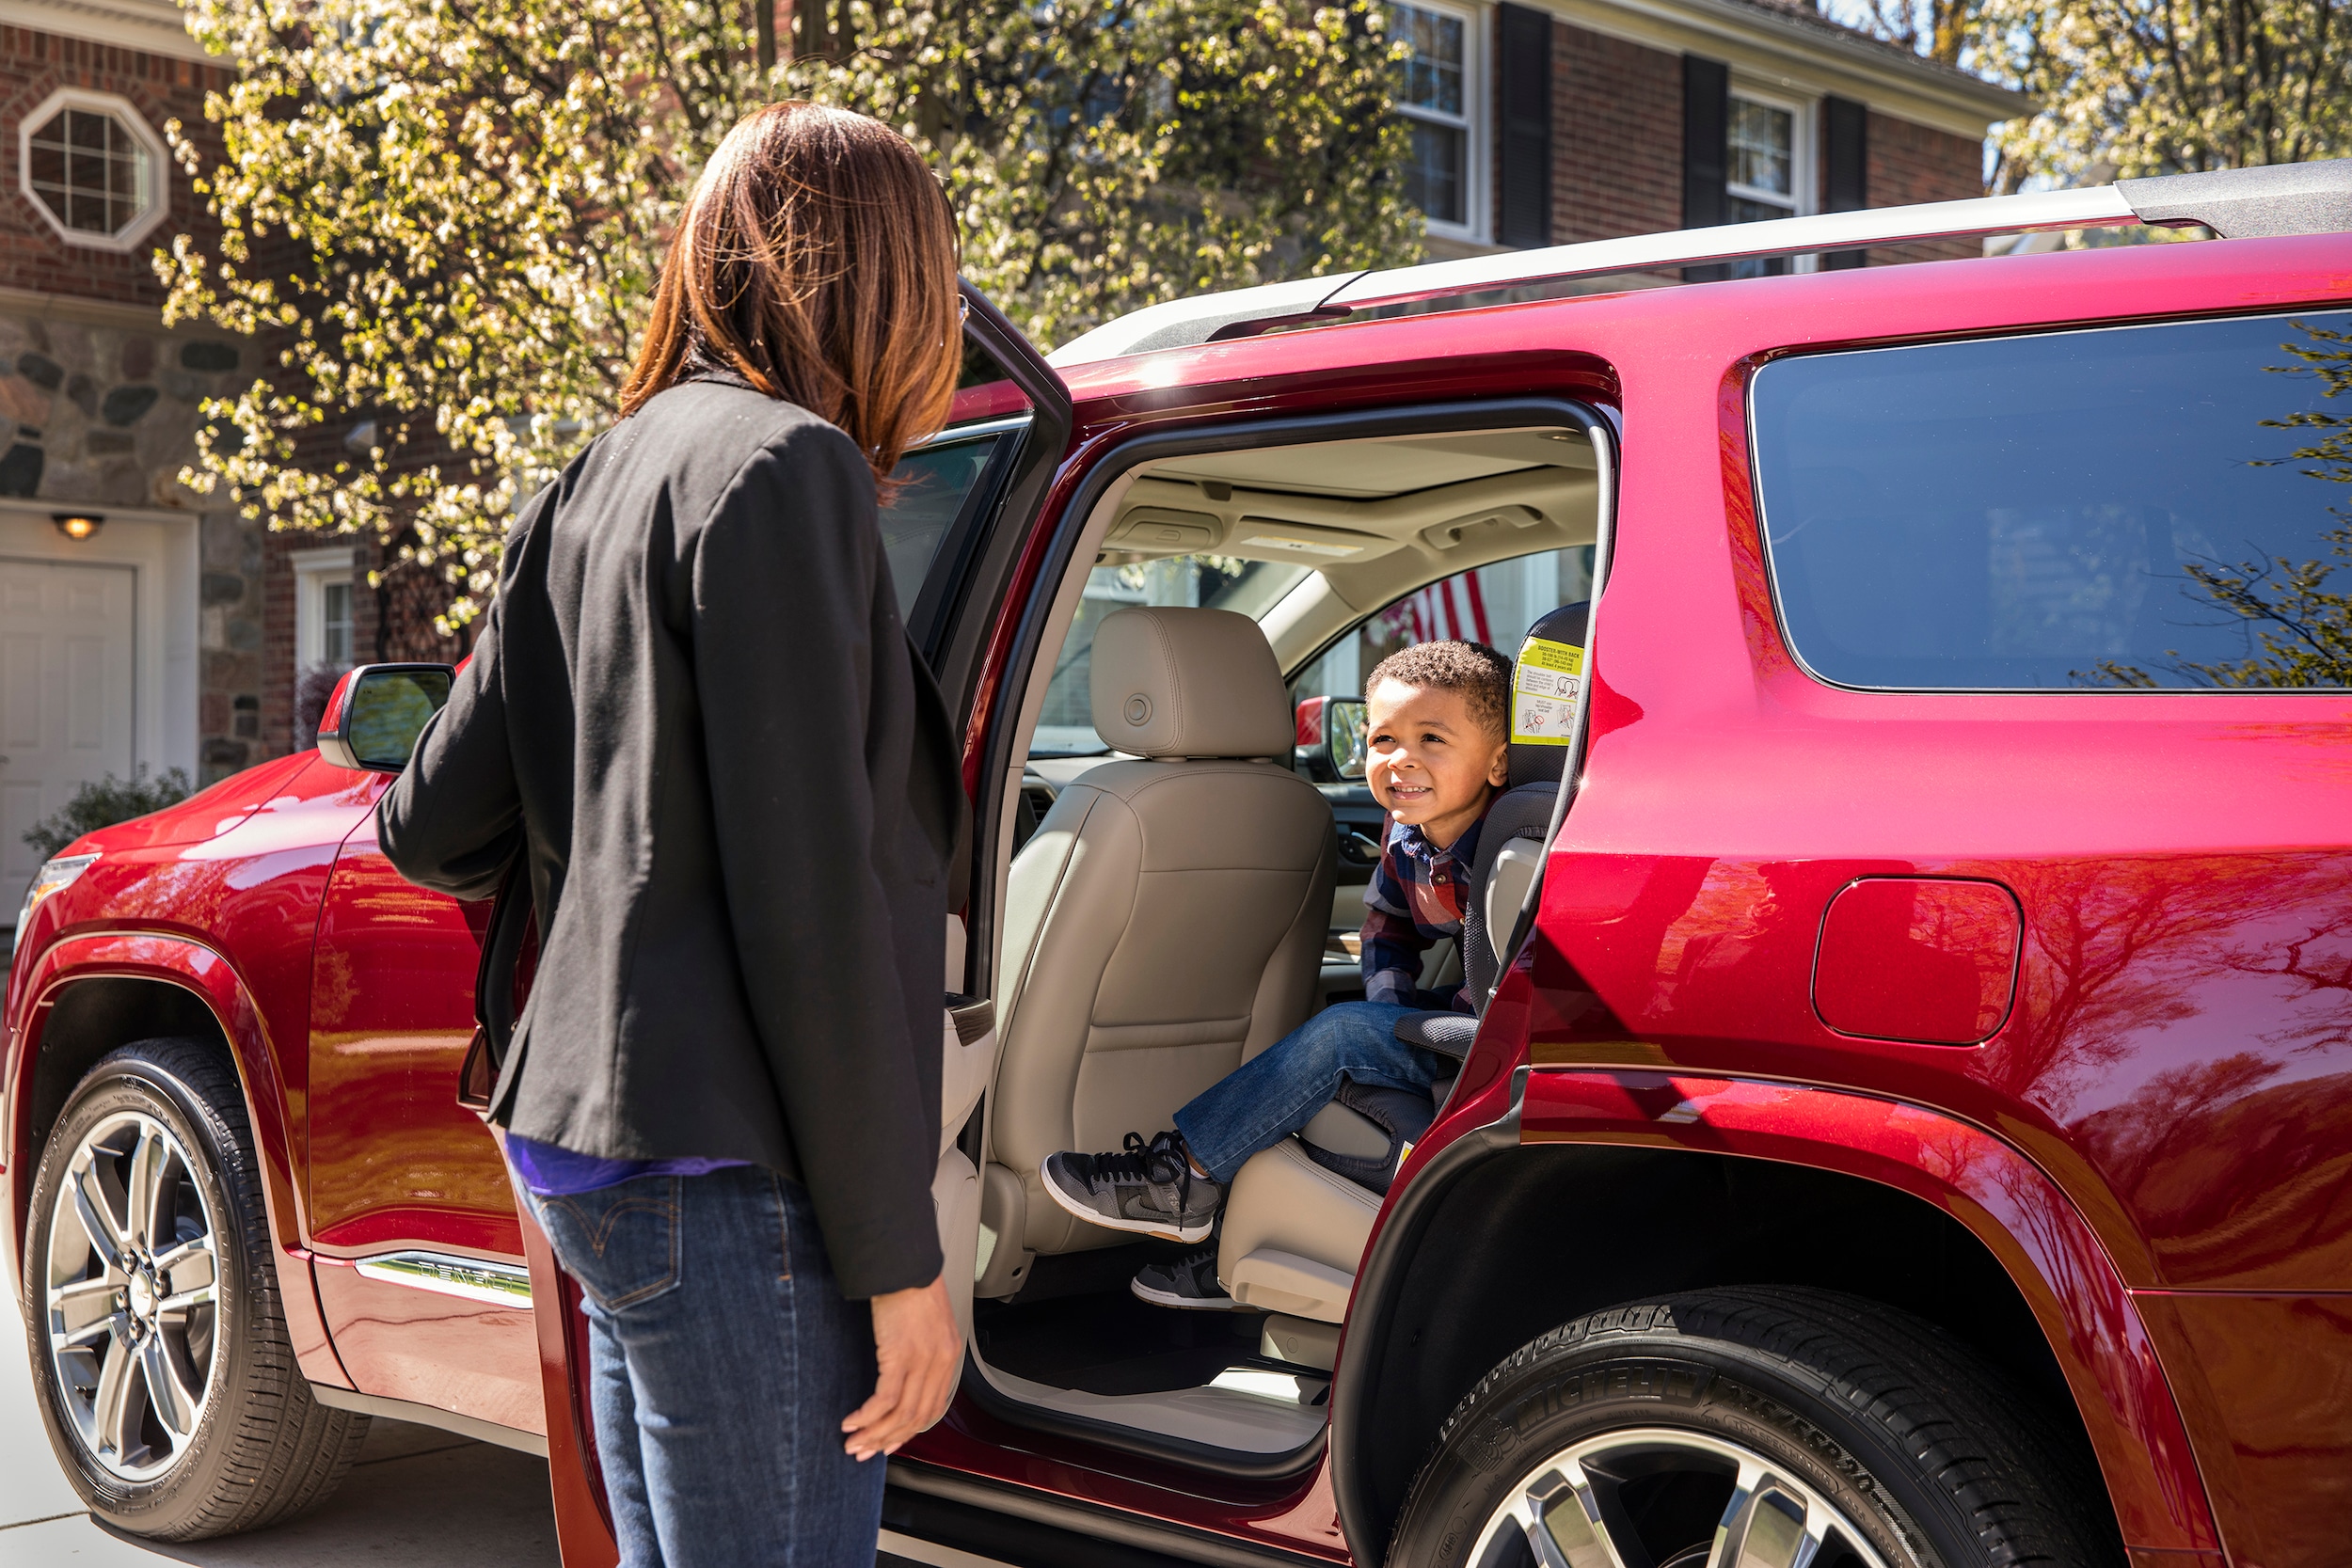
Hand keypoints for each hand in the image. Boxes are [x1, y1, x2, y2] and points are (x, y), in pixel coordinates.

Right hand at [842, 1275, 960, 1459]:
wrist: (903, 1263)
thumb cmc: (911, 1287)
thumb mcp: (926, 1323)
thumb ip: (923, 1350)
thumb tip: (903, 1375)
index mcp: (948, 1355)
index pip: (932, 1408)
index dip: (909, 1431)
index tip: (889, 1442)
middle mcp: (939, 1362)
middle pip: (916, 1417)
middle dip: (887, 1440)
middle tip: (864, 1451)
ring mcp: (921, 1360)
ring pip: (900, 1414)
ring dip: (873, 1433)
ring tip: (853, 1442)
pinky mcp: (900, 1355)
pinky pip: (884, 1399)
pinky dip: (867, 1416)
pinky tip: (852, 1422)